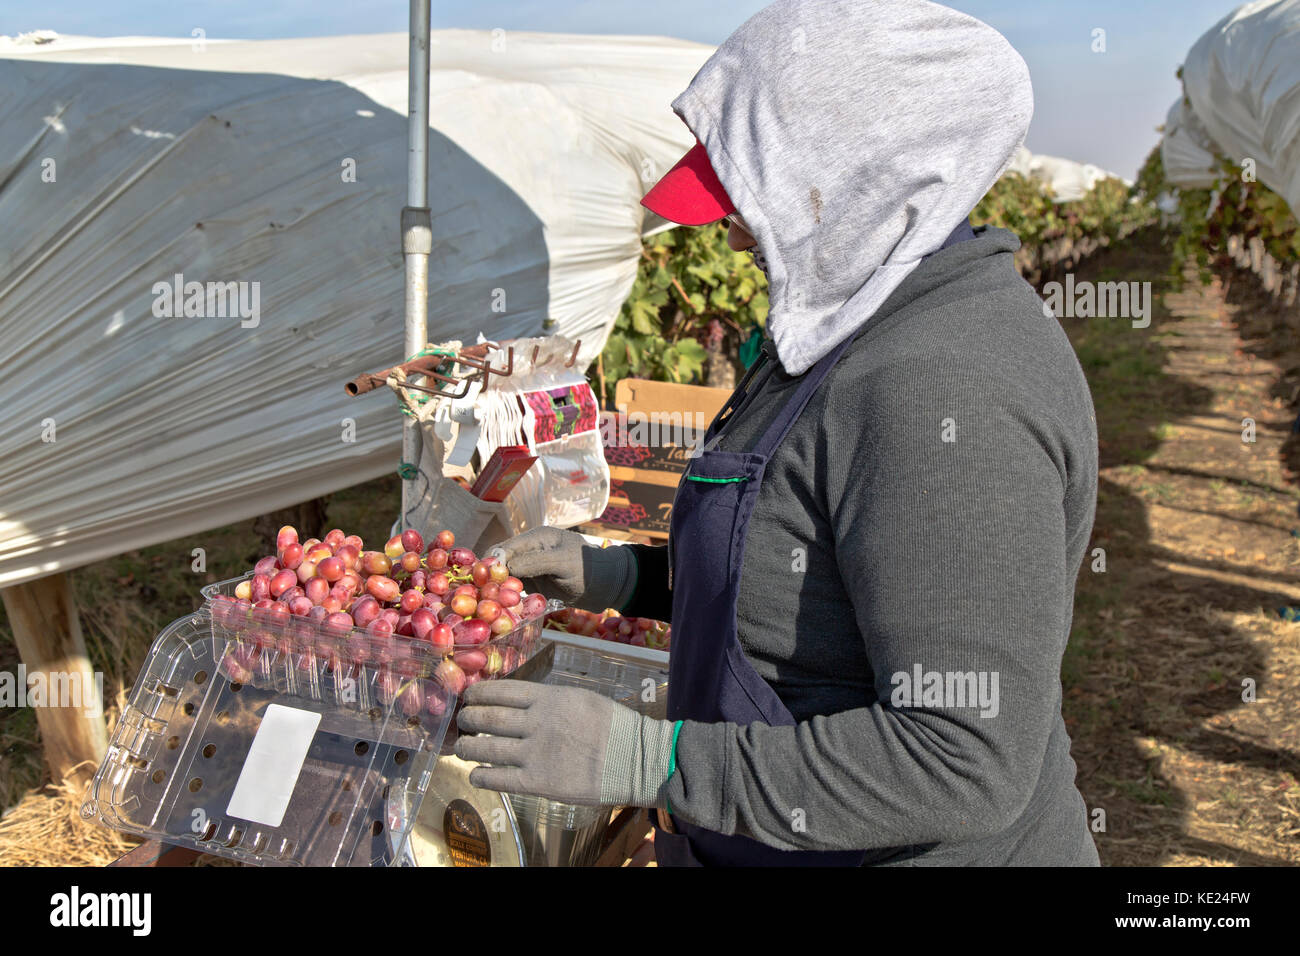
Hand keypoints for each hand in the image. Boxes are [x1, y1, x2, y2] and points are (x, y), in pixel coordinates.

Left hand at [455, 681, 614, 805]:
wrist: (634, 759)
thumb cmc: (614, 726)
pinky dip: (482, 775)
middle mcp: (537, 723)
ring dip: (467, 747)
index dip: (479, 694)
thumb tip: (524, 702)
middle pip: (489, 718)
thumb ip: (551, 700)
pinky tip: (475, 774)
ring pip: (487, 748)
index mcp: (549, 698)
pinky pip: (499, 778)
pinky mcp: (538, 781)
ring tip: (460, 748)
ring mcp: (535, 753)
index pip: (502, 691)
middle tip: (462, 721)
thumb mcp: (582, 698)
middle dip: (469, 719)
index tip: (469, 697)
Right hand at [489, 527, 635, 611]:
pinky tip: (508, 609)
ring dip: (500, 591)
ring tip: (494, 606)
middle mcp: (530, 551)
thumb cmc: (588, 568)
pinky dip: (511, 599)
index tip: (482, 581)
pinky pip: (516, 591)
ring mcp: (532, 569)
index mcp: (536, 538)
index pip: (504, 548)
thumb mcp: (560, 562)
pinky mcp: (536, 584)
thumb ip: (533, 562)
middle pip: (501, 563)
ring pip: (506, 578)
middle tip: (486, 597)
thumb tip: (503, 565)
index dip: (491, 563)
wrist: (608, 585)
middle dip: (492, 579)